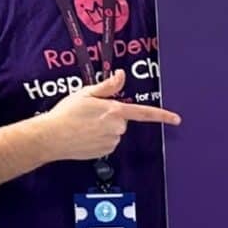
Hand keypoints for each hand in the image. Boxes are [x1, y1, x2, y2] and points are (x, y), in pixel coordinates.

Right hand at [36, 68, 180, 162]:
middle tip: (90, 114)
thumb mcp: (86, 93)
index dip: (162, 116)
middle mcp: (116, 128)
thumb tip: (121, 75)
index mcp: (115, 111)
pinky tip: (84, 136)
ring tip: (84, 125)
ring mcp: (110, 142)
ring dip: (103, 128)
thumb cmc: (66, 114)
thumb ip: (108, 86)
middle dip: (110, 117)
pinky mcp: (103, 152)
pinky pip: (106, 143)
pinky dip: (97, 139)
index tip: (176, 119)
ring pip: (114, 133)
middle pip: (122, 121)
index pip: (144, 113)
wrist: (51, 137)